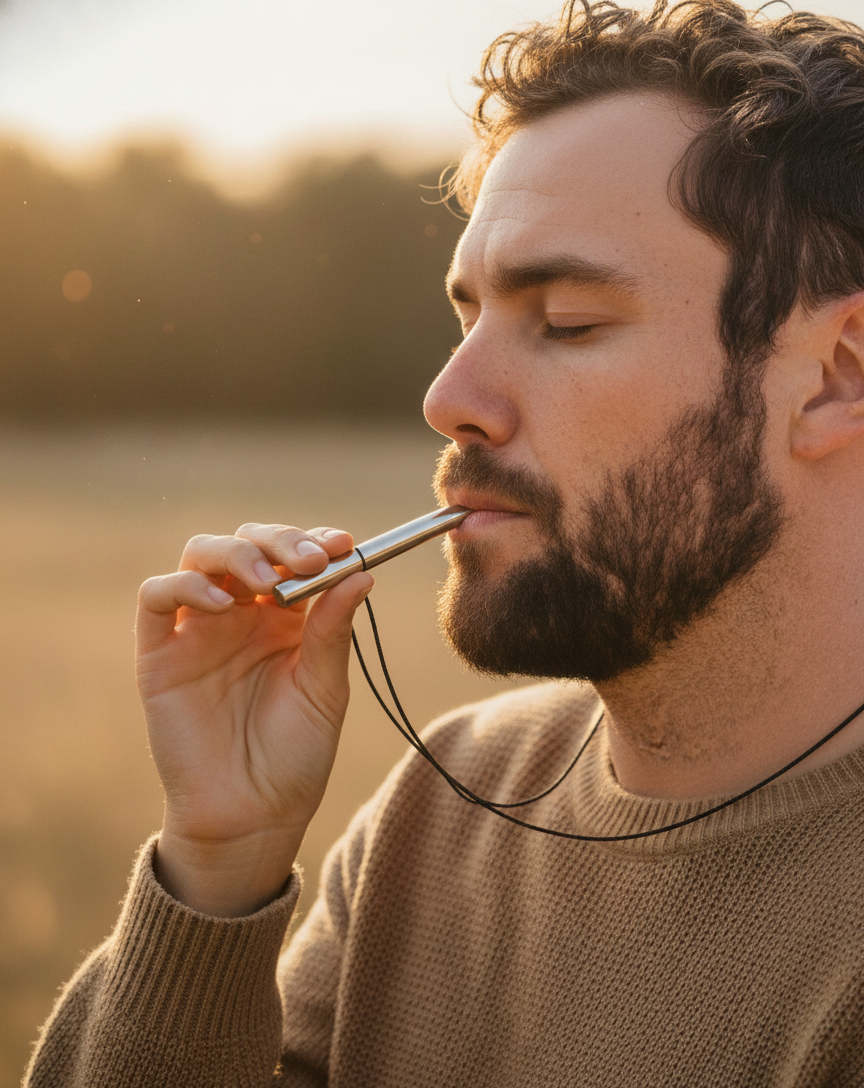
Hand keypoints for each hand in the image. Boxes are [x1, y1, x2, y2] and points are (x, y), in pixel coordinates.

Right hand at [135, 522, 372, 915]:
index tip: (345, 545)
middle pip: (249, 542)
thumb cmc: (295, 755)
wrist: (254, 815)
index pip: (295, 555)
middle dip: (282, 539)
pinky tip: (223, 605)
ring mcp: (199, 628)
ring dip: (236, 552)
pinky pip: (157, 597)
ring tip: (267, 579)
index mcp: (286, 617)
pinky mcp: (159, 653)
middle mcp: (242, 613)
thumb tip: (362, 572)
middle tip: (311, 559)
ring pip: (201, 554)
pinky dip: (185, 585)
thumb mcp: (325, 688)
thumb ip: (333, 630)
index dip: (317, 540)